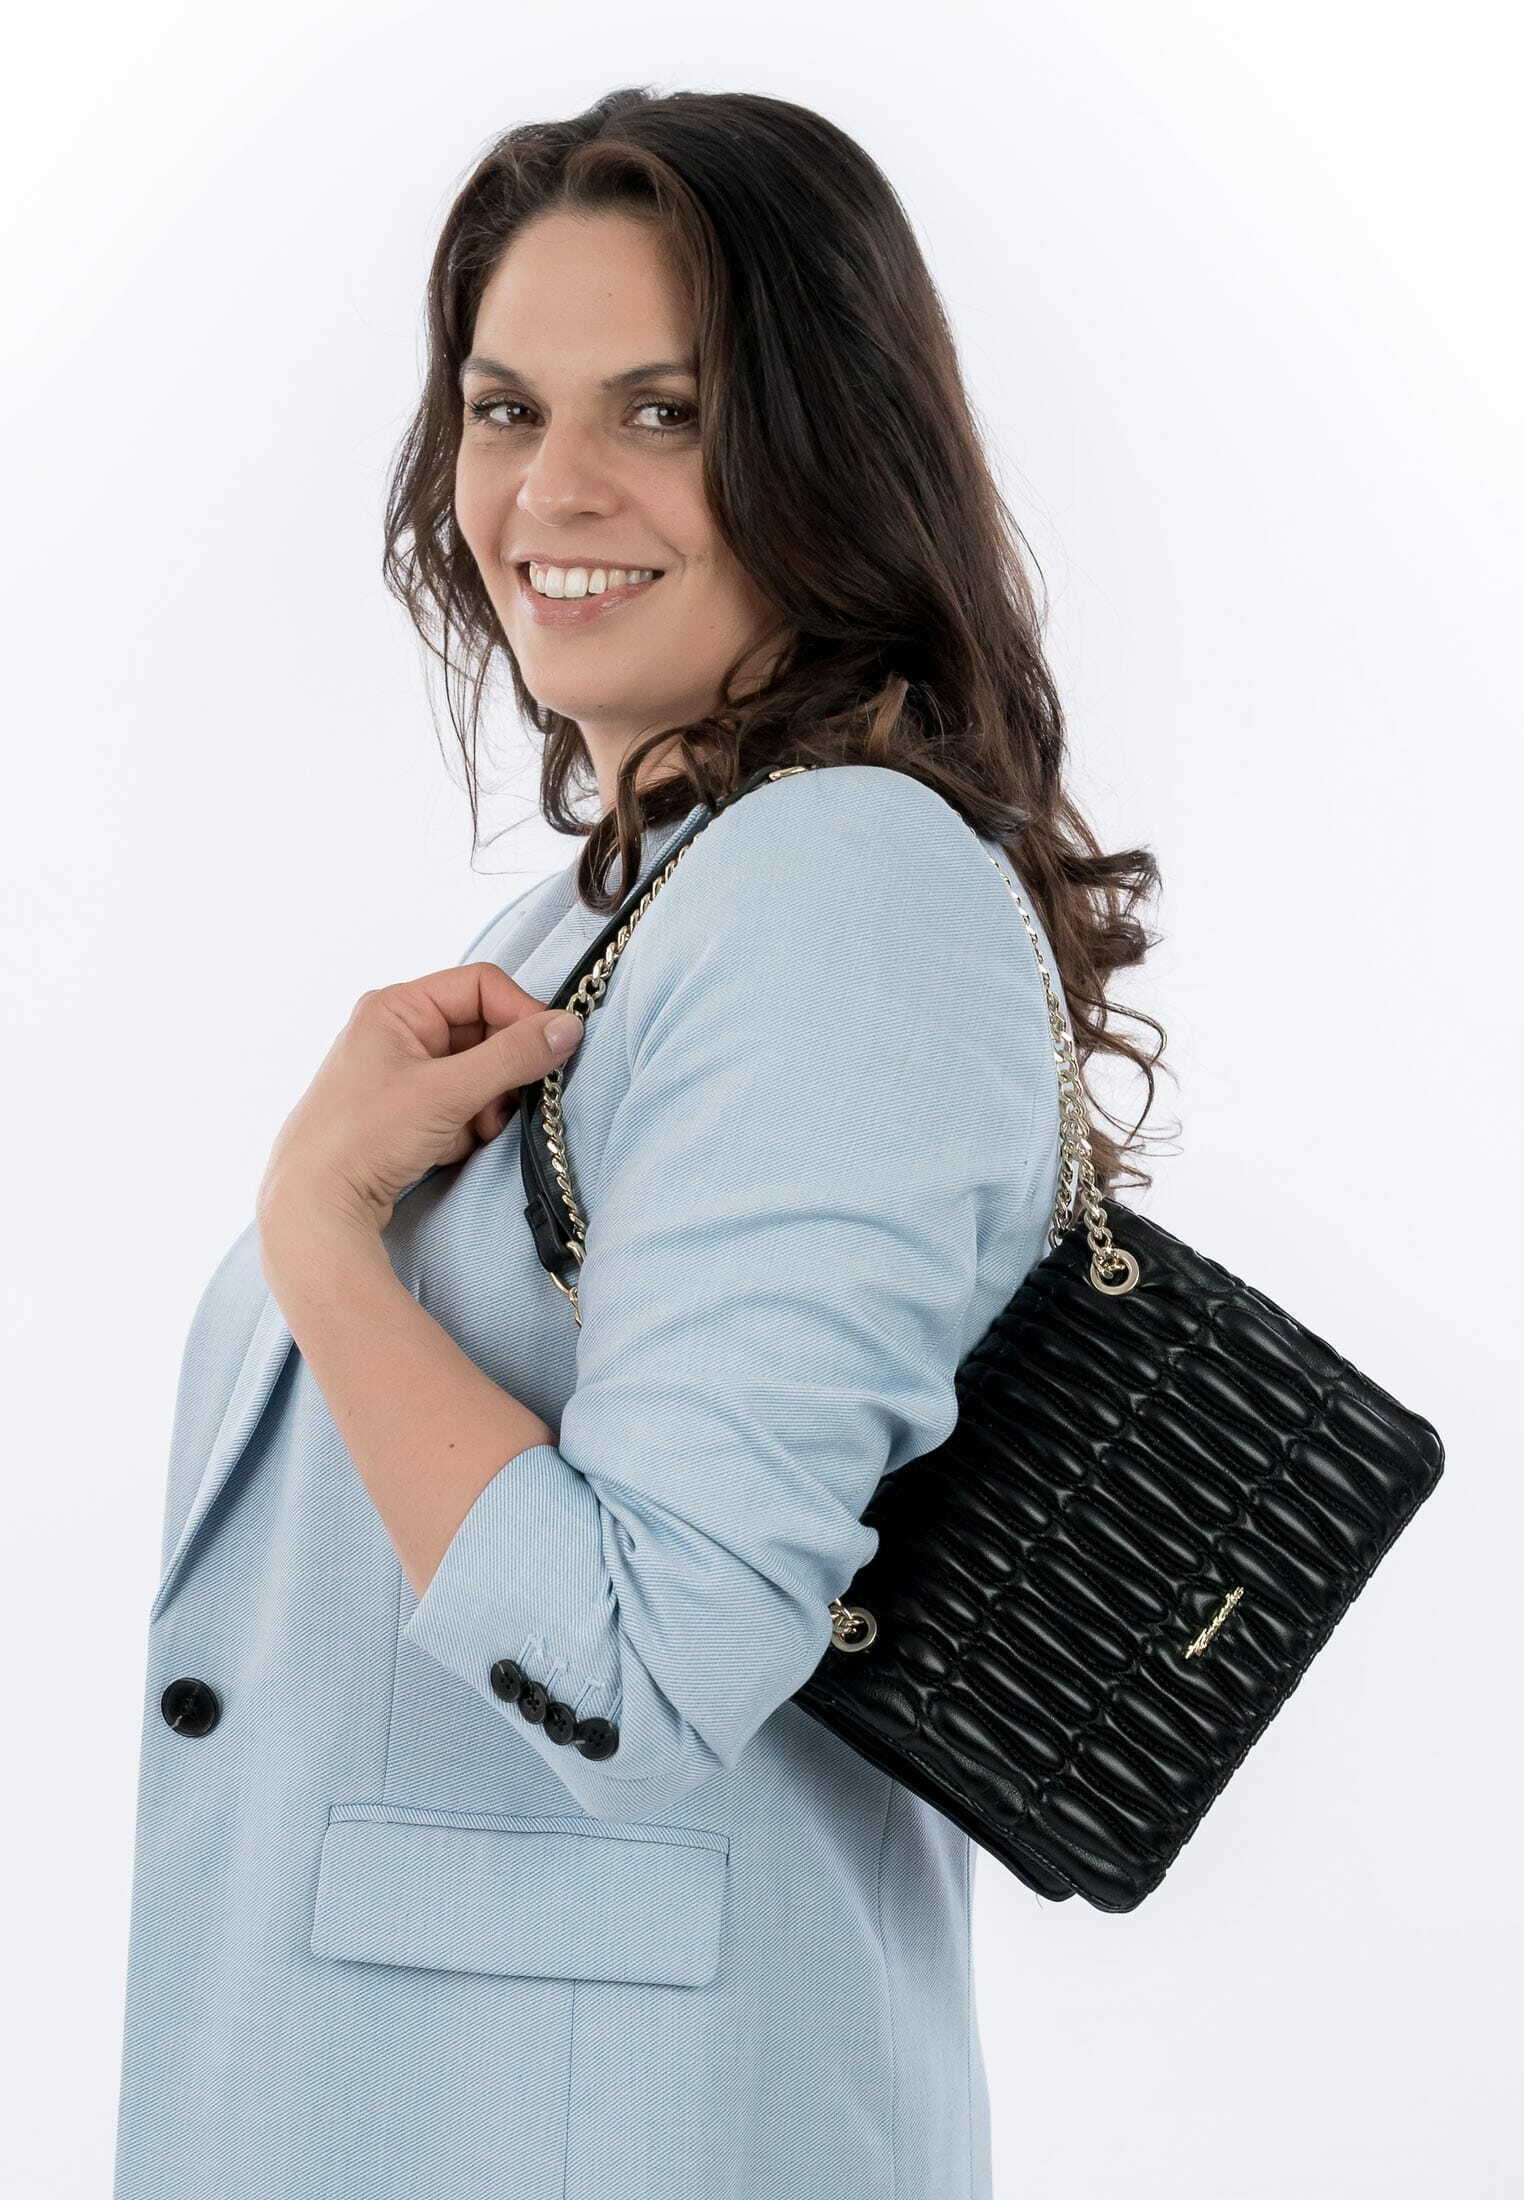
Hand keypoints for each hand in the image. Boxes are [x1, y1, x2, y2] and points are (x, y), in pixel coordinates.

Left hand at [255, 962, 583, 1246]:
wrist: (314, 1206)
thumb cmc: (364, 1137)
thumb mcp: (447, 1092)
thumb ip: (512, 1057)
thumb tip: (569, 1027)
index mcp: (397, 1007)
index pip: (482, 986)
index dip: (521, 1014)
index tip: (550, 1051)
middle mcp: (398, 1031)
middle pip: (483, 1031)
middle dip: (502, 1072)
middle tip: (507, 1104)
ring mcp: (402, 1072)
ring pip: (478, 1072)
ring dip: (488, 1104)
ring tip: (471, 1131)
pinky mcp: (406, 1110)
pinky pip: (461, 1103)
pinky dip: (468, 1125)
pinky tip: (450, 1148)